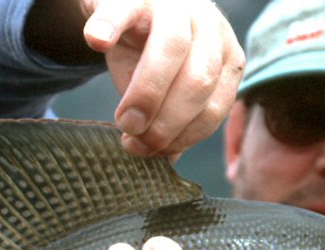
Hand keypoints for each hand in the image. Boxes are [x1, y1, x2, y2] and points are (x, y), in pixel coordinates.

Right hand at [82, 0, 244, 156]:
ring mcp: (175, 5)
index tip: (151, 151)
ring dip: (146, 93)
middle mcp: (210, 26)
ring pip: (172, 49)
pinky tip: (98, 42)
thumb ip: (174, 121)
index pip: (215, 107)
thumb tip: (165, 160)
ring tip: (124, 121)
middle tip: (135, 140)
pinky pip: (124, 9)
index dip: (183, 136)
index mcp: (226, 57)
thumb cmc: (152, 56)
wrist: (129, 6)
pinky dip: (110, 26)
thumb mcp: (170, 90)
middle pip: (198, 81)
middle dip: (167, 122)